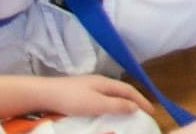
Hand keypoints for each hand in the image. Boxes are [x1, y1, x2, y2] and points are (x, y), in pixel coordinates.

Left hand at [3, 74, 159, 122]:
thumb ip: (117, 105)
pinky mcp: (79, 93)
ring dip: (122, 102)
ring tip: (127, 113)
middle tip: (142, 112)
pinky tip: (105, 111)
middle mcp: (99, 82)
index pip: (129, 90)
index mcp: (106, 82)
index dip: (142, 100)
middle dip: (134, 100)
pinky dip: (110, 104)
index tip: (152, 112)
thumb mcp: (97, 104)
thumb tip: (135, 106)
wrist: (44, 94)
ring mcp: (88, 86)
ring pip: (111, 94)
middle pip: (122, 90)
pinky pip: (102, 97)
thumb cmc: (72, 99)